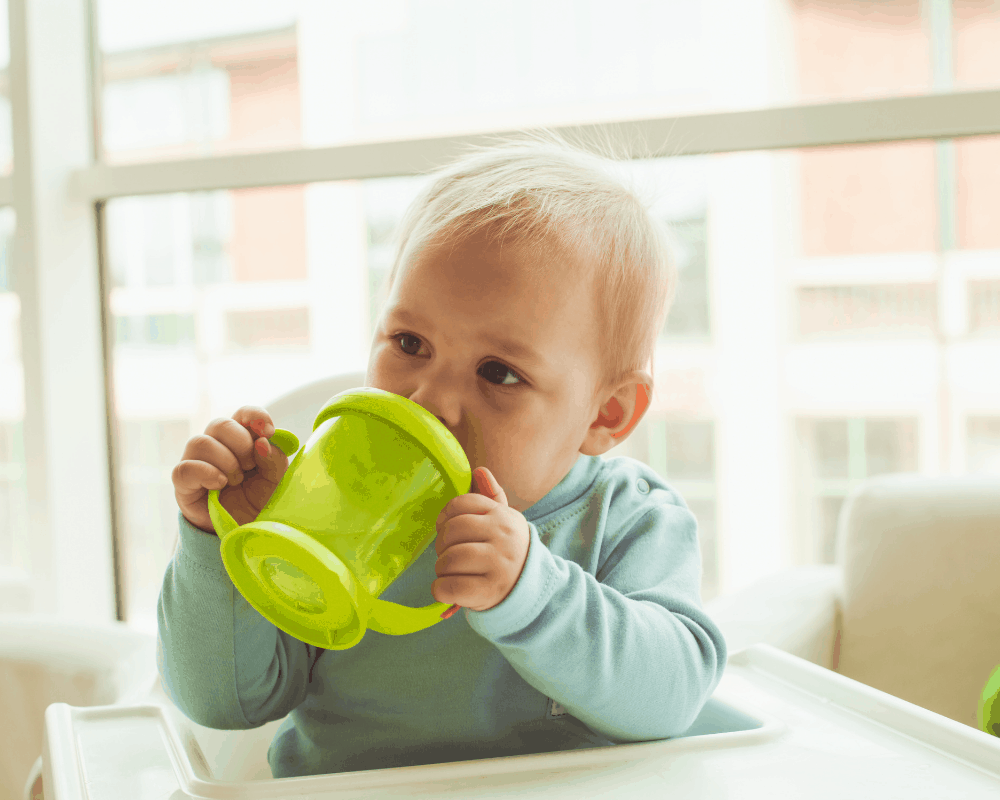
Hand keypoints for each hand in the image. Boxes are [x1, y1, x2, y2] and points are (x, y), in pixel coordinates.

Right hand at [172, 407, 288, 534]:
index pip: (243, 413)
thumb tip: (262, 442)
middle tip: (250, 466)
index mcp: (240, 438)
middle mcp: (216, 444)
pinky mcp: (183, 482)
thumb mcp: (275, 480)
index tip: (268, 431)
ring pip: (201, 442)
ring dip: (225, 461)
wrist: (242, 530)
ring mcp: (196, 461)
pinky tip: (220, 484)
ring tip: (236, 480)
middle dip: (241, 444)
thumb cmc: (258, 499)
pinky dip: (207, 473)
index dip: (255, 416)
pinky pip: (186, 468)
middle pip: (220, 424)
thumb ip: (275, 459)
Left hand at [432, 467, 529, 611]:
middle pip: (451, 530)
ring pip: (449, 559)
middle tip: (447, 554)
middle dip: (441, 544)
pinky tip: (447, 589)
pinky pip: (450, 587)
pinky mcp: (489, 591)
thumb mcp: (506, 522)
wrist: (532, 589)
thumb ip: (491, 497)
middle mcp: (503, 537)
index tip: (445, 529)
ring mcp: (498, 565)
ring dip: (441, 568)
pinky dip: (440, 589)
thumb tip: (479, 470)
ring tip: (450, 572)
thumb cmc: (508, 552)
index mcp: (503, 517)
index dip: (445, 516)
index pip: (462, 504)